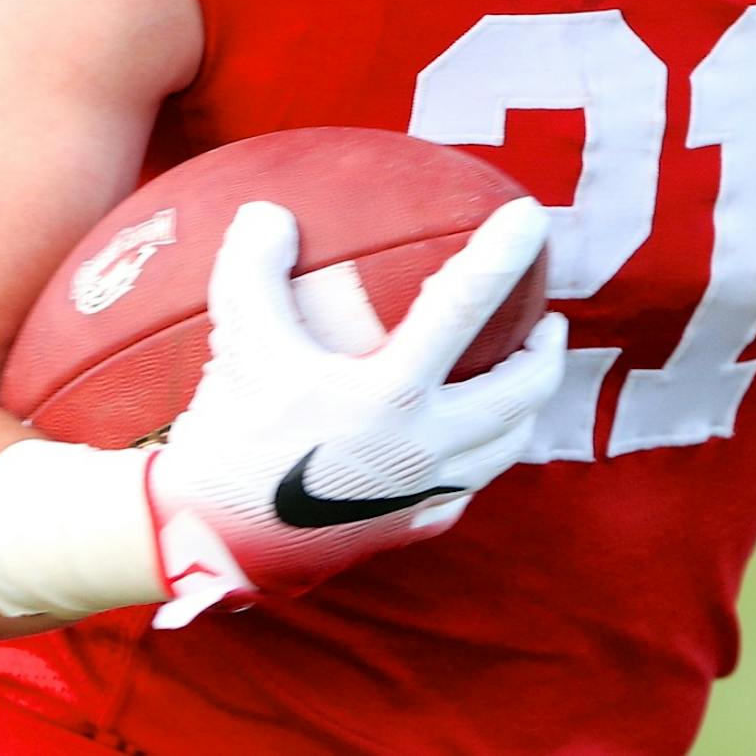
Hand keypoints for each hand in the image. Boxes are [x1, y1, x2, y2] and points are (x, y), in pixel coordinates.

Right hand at [146, 197, 565, 625]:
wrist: (207, 544)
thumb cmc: (229, 434)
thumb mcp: (239, 339)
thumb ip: (256, 268)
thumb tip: (270, 211)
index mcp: (390, 393)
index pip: (465, 305)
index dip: (504, 255)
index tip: (533, 217)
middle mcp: (423, 445)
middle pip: (520, 389)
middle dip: (546, 350)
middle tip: (548, 317)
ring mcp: (424, 494)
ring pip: (506, 444)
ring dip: (525, 404)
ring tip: (524, 372)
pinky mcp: (411, 529)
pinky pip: (466, 489)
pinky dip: (480, 457)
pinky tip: (468, 442)